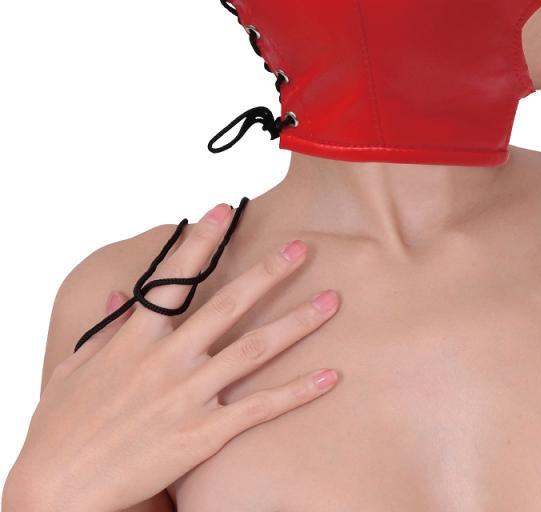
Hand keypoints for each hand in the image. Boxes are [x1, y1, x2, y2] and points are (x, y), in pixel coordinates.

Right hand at [7, 204, 339, 511]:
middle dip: (270, 272)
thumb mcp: (74, 368)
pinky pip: (260, 408)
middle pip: (230, 304)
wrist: (56, 492)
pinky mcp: (203, 434)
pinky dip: (297, 391)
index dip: (202, 240)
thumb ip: (104, 328)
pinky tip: (329, 376)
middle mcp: (169, 359)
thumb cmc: (60, 428)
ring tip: (332, 301)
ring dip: (298, 322)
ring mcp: (189, 395)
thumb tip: (120, 295)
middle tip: (302, 247)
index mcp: (137, 338)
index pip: (175, 277)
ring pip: (256, 349)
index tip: (224, 209)